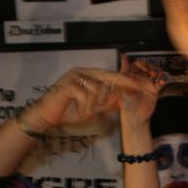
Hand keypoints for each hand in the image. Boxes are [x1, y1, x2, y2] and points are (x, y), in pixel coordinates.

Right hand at [20, 67, 135, 131]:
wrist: (48, 116)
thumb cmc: (70, 110)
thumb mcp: (93, 107)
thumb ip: (107, 102)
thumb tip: (124, 98)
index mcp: (89, 74)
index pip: (111, 75)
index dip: (125, 80)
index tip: (139, 84)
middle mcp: (82, 72)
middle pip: (106, 79)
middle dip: (115, 91)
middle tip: (114, 102)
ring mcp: (74, 76)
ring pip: (96, 90)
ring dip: (92, 106)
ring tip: (84, 111)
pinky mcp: (67, 84)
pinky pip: (85, 95)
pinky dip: (84, 107)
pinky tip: (77, 111)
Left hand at [118, 55, 165, 124]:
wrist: (134, 118)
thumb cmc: (125, 104)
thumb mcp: (122, 85)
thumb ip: (124, 71)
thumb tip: (124, 58)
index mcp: (131, 76)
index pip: (137, 64)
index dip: (142, 64)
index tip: (144, 68)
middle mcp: (139, 79)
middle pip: (148, 67)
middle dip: (151, 68)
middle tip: (152, 72)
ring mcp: (147, 84)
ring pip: (155, 74)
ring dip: (158, 73)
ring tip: (158, 75)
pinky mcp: (154, 91)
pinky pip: (159, 83)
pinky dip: (161, 81)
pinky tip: (162, 81)